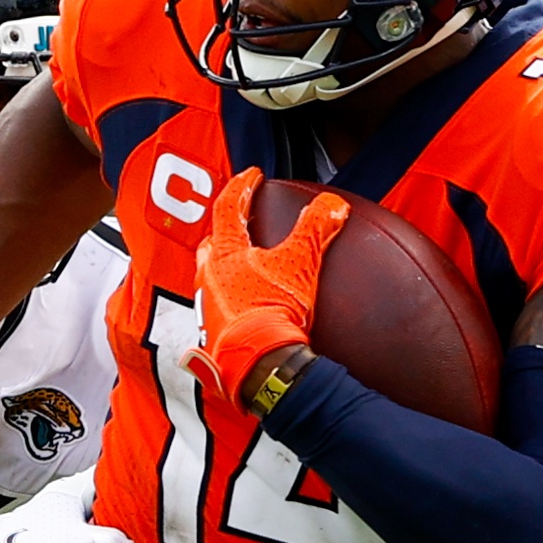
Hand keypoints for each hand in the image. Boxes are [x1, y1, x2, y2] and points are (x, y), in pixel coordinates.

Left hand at [186, 168, 346, 411]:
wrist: (260, 366)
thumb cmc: (274, 312)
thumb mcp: (302, 263)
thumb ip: (317, 228)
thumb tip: (333, 204)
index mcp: (225, 255)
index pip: (229, 207)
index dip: (242, 186)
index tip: (252, 176)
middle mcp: (208, 279)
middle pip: (212, 243)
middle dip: (225, 230)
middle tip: (240, 223)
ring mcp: (209, 309)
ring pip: (211, 278)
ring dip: (226, 268)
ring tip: (245, 268)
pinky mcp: (214, 337)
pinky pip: (221, 311)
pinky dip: (233, 303)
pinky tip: (248, 310)